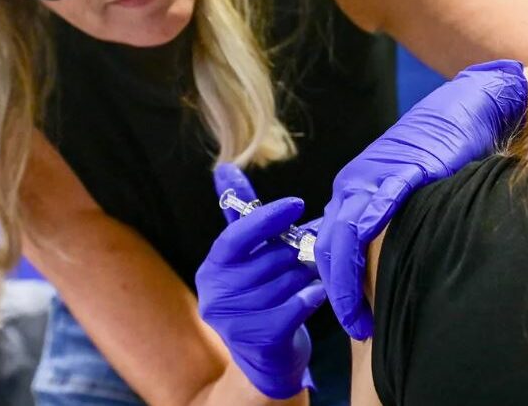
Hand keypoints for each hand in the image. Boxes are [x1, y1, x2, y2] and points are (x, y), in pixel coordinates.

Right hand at [195, 165, 325, 398]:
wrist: (267, 359)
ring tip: (310, 276)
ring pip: (286, 281)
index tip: (297, 205)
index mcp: (212, 268)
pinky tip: (315, 294)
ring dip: (307, 275)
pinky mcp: (258, 340)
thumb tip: (225, 168)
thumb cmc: (263, 297)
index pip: (237, 237)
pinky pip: (297, 305)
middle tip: (310, 254)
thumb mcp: (248, 257)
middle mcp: (215, 294)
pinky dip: (312, 296)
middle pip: (270, 259)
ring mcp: (233, 321)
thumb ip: (241, 216)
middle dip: (297, 254)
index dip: (268, 219)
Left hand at [316, 60, 527, 338]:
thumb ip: (397, 223)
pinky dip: (364, 237)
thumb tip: (398, 266)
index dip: (334, 285)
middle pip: (327, 247)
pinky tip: (365, 266)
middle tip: (356, 328)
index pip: (329, 245)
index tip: (351, 317)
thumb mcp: (412, 192)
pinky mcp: (402, 171)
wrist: (468, 107)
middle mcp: (354, 184)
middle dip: (336, 294)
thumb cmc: (445, 152)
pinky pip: (374, 208)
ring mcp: (374, 176)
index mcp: (354, 190)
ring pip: (341, 236)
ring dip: (345, 284)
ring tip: (360, 320)